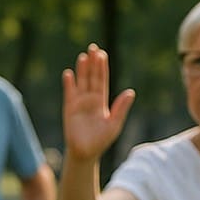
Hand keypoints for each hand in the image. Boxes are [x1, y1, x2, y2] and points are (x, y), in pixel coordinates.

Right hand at [62, 44, 133, 162]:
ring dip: (81, 70)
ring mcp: (78, 103)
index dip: (102, 67)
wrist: (85, 152)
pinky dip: (69, 84)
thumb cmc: (101, 140)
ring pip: (81, 82)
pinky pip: (69, 94)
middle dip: (92, 63)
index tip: (102, 54)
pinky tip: (69, 74)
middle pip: (91, 77)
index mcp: (101, 101)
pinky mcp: (69, 109)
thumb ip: (121, 108)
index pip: (102, 80)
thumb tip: (130, 92)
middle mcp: (90, 99)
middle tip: (93, 47)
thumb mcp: (114, 124)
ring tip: (83, 56)